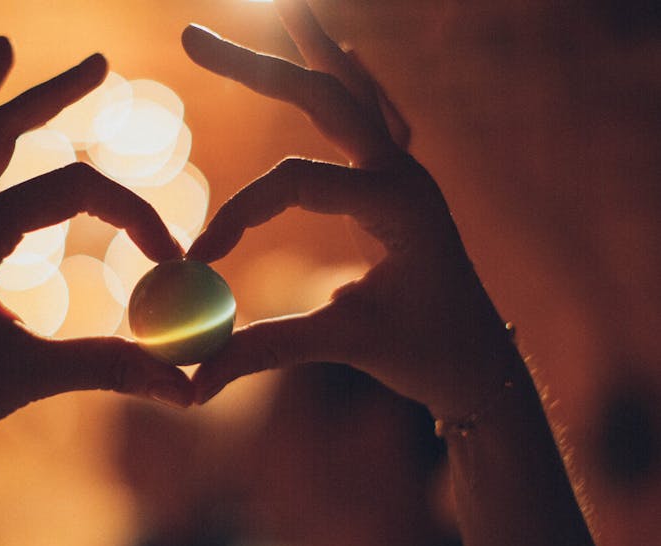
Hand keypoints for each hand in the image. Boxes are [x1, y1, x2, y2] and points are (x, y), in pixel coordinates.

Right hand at [184, 0, 515, 416]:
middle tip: (189, 40)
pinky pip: (370, 111)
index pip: (298, 181)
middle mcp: (406, 171)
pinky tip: (336, 52)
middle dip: (255, 65)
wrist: (485, 362)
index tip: (198, 259)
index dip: (238, 215)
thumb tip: (193, 380)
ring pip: (349, 88)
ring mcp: (407, 168)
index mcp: (399, 204)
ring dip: (305, 47)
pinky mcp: (401, 179)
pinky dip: (344, 78)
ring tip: (271, 3)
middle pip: (322, 96)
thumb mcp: (346, 345)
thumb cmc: (427, 356)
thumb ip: (267, 350)